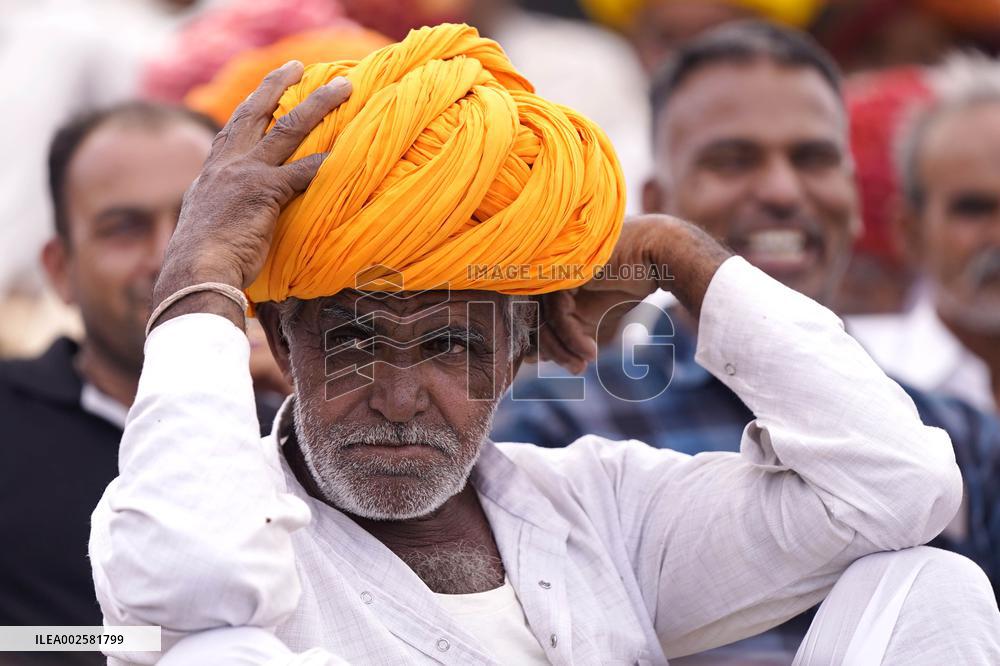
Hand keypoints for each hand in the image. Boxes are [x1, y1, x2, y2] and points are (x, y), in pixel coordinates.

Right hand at [151, 61, 351, 326]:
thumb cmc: (204, 265)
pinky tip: (348, 153)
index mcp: (211, 174)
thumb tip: (236, 225)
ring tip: (343, 88)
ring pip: (288, 128)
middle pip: (255, 114)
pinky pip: (304, 171)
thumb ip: (225, 215)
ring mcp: (245, 174)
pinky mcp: (264, 191)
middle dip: (277, 85)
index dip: (250, 109)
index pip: (233, 132)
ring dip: (318, 104)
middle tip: (296, 66)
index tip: (265, 92)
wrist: (196, 273)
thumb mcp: (208, 229)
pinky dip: (327, 162)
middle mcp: (226, 165)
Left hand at [535, 215, 731, 372]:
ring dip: (561, 348)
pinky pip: (558, 312)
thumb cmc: (627, 284)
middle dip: (550, 350)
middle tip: (574, 369)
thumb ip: (567, 332)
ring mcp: (553, 269)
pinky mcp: (565, 270)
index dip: (541, 343)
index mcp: (549, 281)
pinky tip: (591, 352)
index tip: (561, 364)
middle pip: (533, 317)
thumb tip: (540, 359)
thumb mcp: (592, 316)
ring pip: (542, 316)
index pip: (531, 315)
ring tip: (581, 366)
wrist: (657, 258)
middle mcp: (547, 274)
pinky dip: (572, 337)